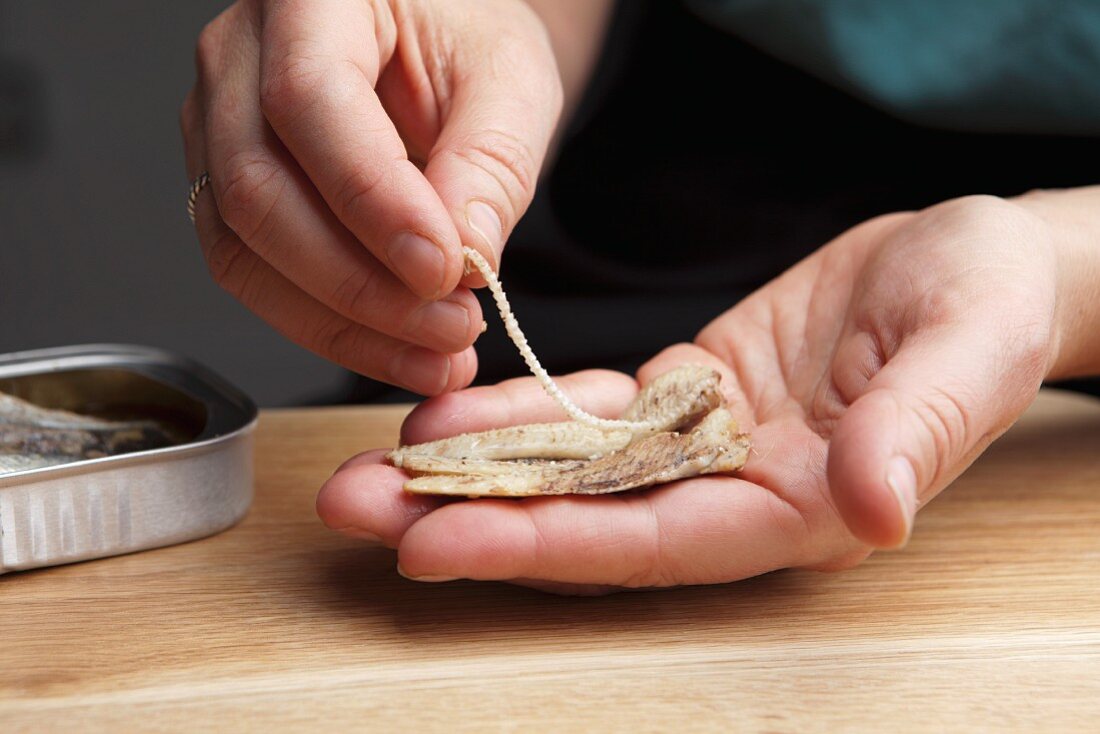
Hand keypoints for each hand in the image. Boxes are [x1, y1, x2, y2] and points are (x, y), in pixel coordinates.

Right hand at [180, 0, 561, 393]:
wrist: (435, 45)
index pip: (311, 103)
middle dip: (362, 286)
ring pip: (245, 250)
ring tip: (436, 356)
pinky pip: (255, 276)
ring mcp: (217, 126)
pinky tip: (396, 347)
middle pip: (260, 191)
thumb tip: (465, 257)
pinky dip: (327, 325)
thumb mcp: (509, 81)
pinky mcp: (226, 189)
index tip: (446, 270)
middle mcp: (238, 57)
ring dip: (344, 324)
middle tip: (453, 327)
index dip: (374, 201)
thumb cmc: (466, 38)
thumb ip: (491, 163)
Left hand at [317, 195, 1059, 591]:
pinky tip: (452, 411)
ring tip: (375, 466)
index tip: (435, 545)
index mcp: (801, 507)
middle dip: (471, 518)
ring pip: (575, 470)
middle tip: (356, 509)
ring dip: (476, 467)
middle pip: (587, 520)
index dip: (543, 548)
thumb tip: (874, 509)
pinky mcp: (691, 395)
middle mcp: (738, 492)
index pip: (652, 543)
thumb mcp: (969, 352)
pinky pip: (593, 412)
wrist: (975, 264)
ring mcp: (707, 446)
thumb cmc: (987, 306)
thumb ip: (916, 431)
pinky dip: (523, 413)